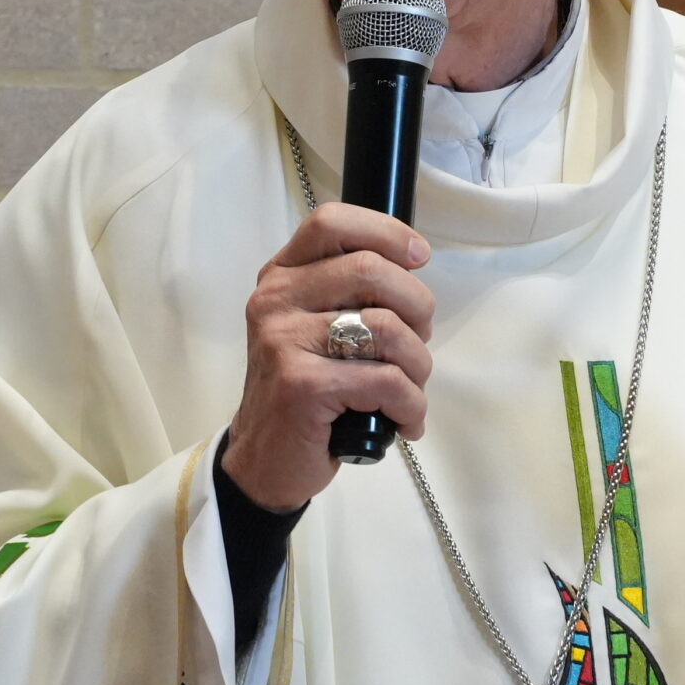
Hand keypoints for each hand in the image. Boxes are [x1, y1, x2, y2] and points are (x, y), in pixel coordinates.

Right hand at [224, 203, 436, 511]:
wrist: (264, 462)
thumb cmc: (305, 393)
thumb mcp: (315, 330)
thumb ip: (348, 294)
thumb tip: (414, 269)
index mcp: (281, 278)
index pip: (332, 223)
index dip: (386, 232)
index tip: (419, 258)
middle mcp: (275, 301)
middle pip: (371, 270)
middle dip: (418, 308)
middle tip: (419, 343)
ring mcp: (284, 341)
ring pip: (388, 328)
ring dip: (419, 366)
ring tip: (410, 390)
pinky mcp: (303, 385)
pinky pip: (387, 381)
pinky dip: (411, 405)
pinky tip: (404, 421)